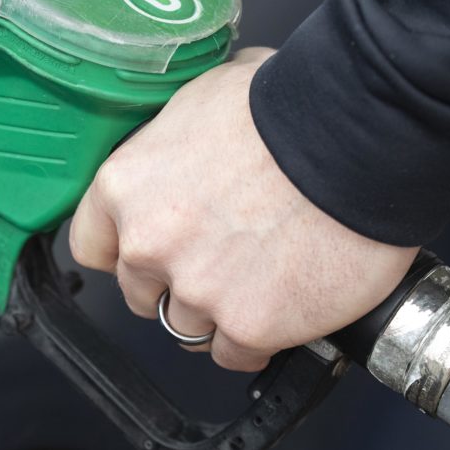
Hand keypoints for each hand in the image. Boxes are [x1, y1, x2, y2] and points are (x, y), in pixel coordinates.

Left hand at [69, 47, 417, 371]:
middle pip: (141, 293)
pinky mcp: (249, 325)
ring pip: (189, 327)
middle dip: (175, 281)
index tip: (151, 252)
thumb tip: (192, 129)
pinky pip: (237, 354)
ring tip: (258, 277)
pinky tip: (281, 303)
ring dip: (218, 310)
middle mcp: (149, 243)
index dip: (126, 251)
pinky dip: (258, 337)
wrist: (356, 136)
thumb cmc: (288, 105)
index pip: (92, 245)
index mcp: (125, 185)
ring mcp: (197, 289)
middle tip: (221, 257)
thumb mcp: (206, 95)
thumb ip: (178, 134)